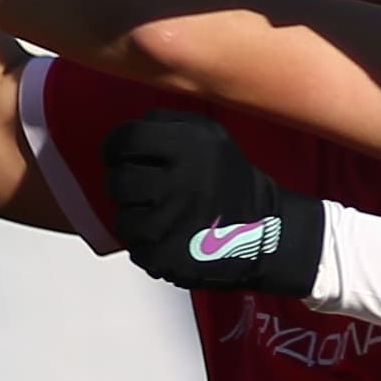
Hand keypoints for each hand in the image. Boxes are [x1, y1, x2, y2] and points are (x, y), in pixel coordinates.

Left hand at [105, 112, 325, 297]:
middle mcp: (181, 182)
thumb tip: (126, 134)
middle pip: (118, 180)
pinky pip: (135, 249)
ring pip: (123, 218)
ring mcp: (174, 223)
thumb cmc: (229, 181)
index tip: (119, 154)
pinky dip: (146, 245)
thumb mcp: (210, 134)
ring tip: (160, 215)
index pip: (125, 139)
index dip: (115, 147)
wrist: (264, 232)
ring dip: (135, 217)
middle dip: (125, 183)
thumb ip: (167, 123)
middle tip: (143, 188)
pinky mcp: (169, 257)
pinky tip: (169, 236)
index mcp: (190, 146)